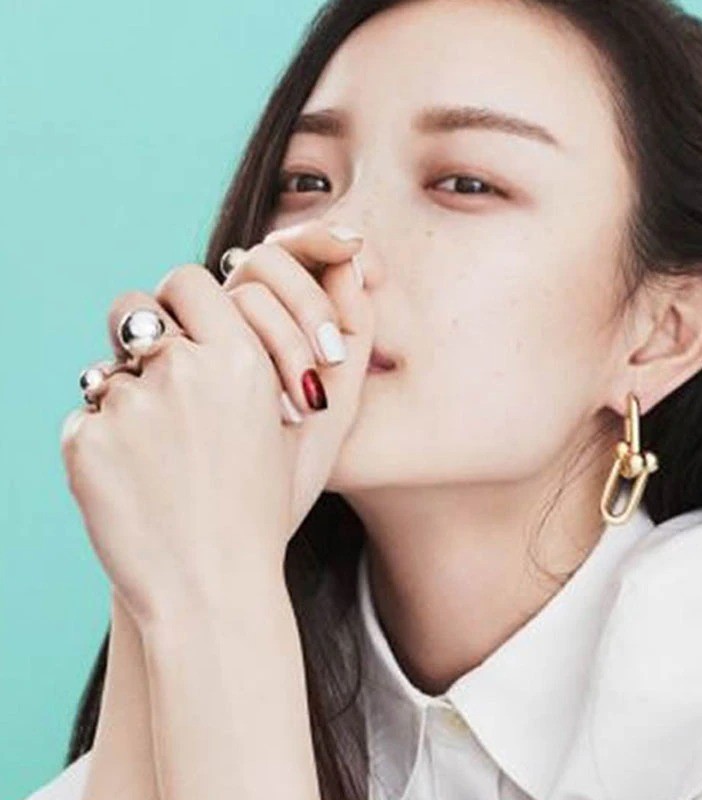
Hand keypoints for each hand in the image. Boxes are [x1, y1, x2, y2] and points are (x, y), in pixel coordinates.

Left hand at [59, 219, 372, 626]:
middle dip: (144, 330)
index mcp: (241, 359)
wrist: (214, 586)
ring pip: (109, 368)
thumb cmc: (270, 505)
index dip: (186, 301)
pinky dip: (105, 443)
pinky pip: (86, 419)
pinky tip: (136, 482)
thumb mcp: (319, 429)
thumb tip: (330, 282)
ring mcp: (129, 405)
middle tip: (160, 370)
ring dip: (128, 394)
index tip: (189, 326)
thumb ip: (329, 349)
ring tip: (158, 449)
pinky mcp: (85, 443)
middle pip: (136, 307)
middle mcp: (182, 369)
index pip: (192, 282)